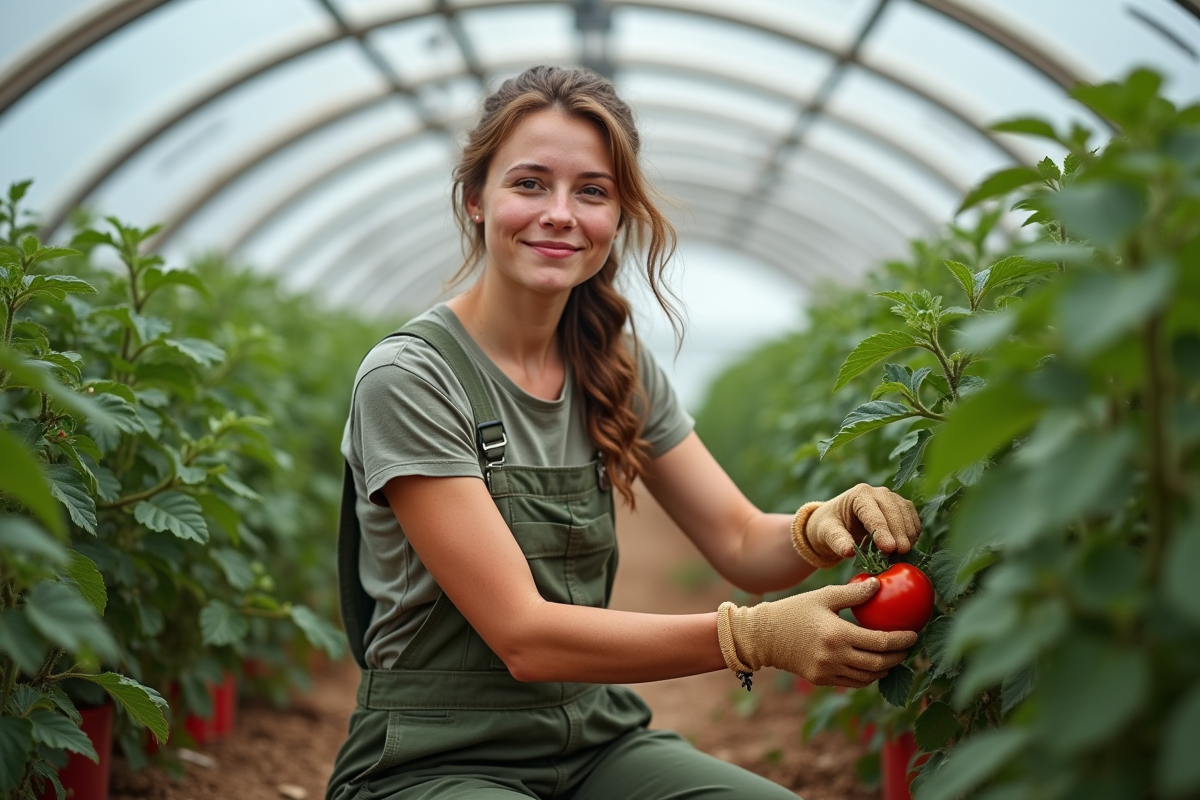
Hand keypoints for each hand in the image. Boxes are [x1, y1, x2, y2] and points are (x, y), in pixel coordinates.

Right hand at [716, 579, 916, 687]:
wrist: (763, 636)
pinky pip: (853, 682)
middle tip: (908, 648)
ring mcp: (827, 671)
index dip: (902, 640)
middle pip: (878, 663)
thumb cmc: (794, 611)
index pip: (880, 642)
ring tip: (894, 657)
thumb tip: (879, 585)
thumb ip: (852, 593)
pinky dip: (867, 676)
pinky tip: (873, 666)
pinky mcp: (821, 679)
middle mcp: (834, 657)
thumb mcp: (823, 596)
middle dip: (898, 657)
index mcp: (837, 635)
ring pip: (868, 677)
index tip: (914, 635)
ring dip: (885, 669)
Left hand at [794, 483, 920, 565]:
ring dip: (908, 532)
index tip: (889, 548)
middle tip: (901, 552)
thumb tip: (849, 552)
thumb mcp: (827, 533)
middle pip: (893, 511)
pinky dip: (913, 531)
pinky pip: (912, 517)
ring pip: (906, 512)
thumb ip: (837, 541)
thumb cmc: (830, 526)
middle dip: (899, 532)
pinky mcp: (900, 507)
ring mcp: (891, 498)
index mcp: (859, 494)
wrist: (836, 522)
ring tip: (904, 552)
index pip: (873, 513)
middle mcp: (877, 492)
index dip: (882, 531)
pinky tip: (909, 545)